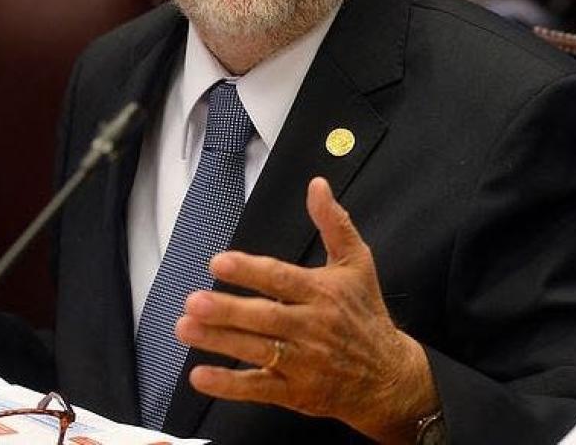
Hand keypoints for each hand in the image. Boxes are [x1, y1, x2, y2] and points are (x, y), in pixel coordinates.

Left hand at [176, 177, 437, 443]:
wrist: (389, 377)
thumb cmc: (366, 313)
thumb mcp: (358, 262)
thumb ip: (334, 222)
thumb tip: (317, 185)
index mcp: (323, 293)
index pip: (282, 279)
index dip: (250, 271)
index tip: (218, 262)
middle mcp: (313, 327)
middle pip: (265, 317)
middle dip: (227, 310)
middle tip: (193, 301)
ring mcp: (304, 362)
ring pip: (257, 350)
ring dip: (219, 341)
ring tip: (186, 329)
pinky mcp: (296, 391)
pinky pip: (258, 388)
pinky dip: (229, 384)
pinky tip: (200, 375)